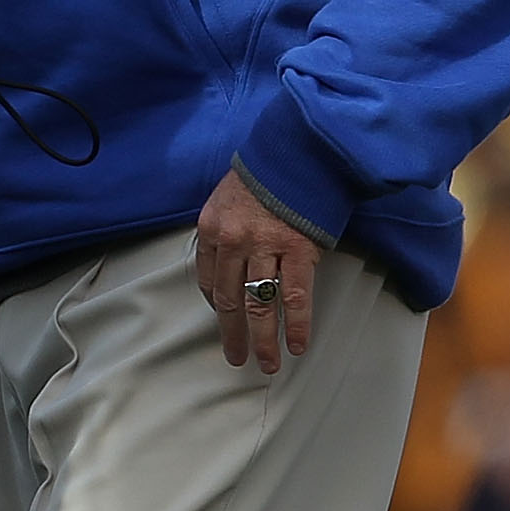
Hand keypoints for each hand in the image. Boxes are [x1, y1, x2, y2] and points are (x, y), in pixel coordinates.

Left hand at [195, 168, 322, 373]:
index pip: (208, 279)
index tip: (225, 320)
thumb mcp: (231, 196)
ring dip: (263, 339)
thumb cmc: (268, 171)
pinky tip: (296, 345)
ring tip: (266, 364)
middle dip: (233, 333)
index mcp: (212, 228)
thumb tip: (232, 262)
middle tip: (237, 358)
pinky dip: (295, 324)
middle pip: (229, 298)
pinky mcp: (297, 248)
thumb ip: (227, 229)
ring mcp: (264, 246)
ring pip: (258, 303)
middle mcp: (232, 240)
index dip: (217, 304)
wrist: (301, 146)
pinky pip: (294, 295)